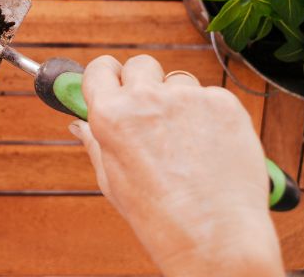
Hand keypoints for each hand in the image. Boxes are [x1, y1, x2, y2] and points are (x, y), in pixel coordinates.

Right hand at [70, 55, 283, 276]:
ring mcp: (188, 98)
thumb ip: (96, 143)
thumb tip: (79, 124)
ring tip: (188, 143)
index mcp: (111, 115)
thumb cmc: (161, 218)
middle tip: (154, 116)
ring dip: (180, 100)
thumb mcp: (113, 181)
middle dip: (145, 84)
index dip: (108, 76)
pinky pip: (212, 96)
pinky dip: (211, 116)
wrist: (216, 239)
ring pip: (179, 81)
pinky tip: (212, 148)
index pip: (100, 68)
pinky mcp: (224, 104)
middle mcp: (146, 98)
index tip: (115, 83)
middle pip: (141, 64)